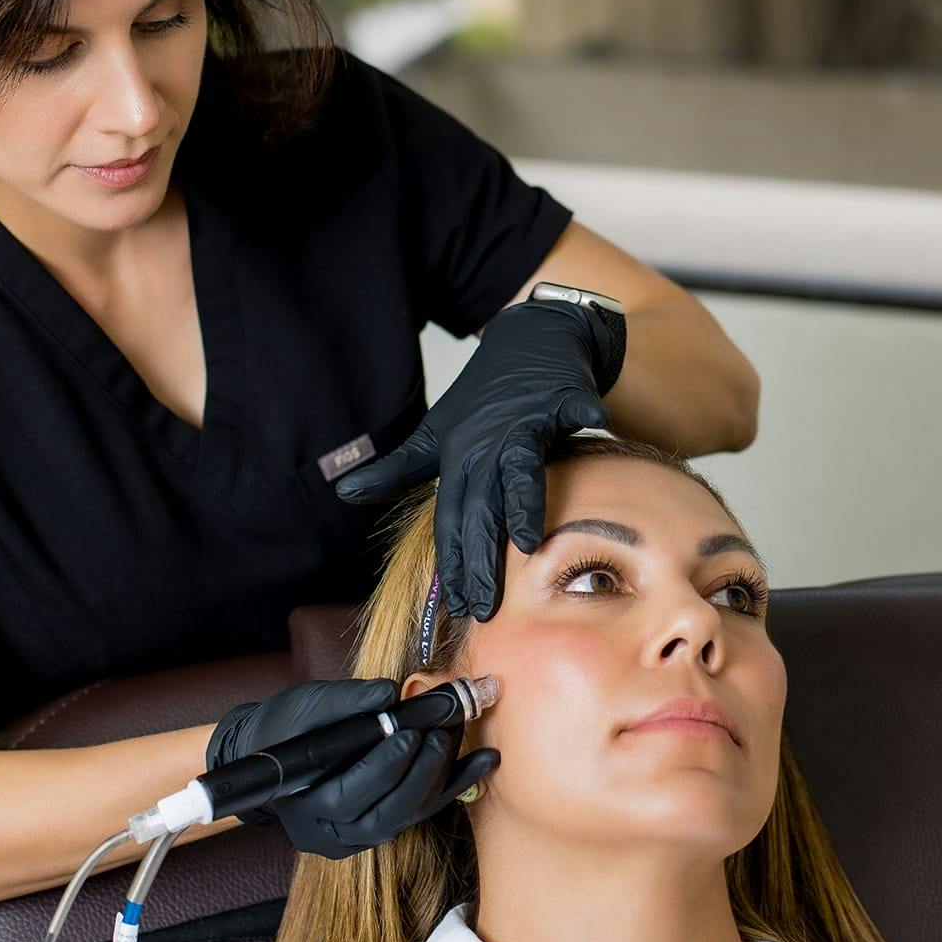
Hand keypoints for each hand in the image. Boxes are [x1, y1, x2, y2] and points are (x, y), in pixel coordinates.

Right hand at [207, 678, 498, 858]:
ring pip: (408, 815)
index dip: (385, 764)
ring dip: (442, 775)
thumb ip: (347, 702)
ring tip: (460, 734)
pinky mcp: (380, 826)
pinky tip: (484, 760)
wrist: (272, 750)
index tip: (412, 731)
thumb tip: (389, 693)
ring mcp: (357, 837)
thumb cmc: (286, 725)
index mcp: (305, 803)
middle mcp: (332, 832)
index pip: (350, 793)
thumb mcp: (308, 705)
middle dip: (422, 771)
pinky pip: (421, 810)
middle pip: (387, 814)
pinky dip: (454, 784)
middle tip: (443, 732)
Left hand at [334, 299, 619, 620]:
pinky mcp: (561, 394)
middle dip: (482, 556)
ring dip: (524, 502)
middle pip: (482, 506)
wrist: (529, 336)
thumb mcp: (437, 432)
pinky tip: (596, 424)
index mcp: (459, 456)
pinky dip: (585, 413)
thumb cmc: (487, 395)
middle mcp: (487, 442)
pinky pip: (575, 407)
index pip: (452, 517)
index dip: (452, 561)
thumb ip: (398, 468)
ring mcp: (524, 418)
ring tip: (528, 542)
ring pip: (520, 467)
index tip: (454, 605)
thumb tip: (345, 492)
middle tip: (484, 604)